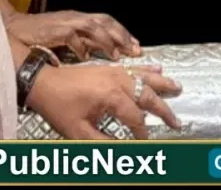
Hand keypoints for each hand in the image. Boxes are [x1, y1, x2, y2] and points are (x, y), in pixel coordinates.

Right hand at [7, 8, 140, 61]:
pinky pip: (72, 37)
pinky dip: (81, 47)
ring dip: (107, 41)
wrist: (13, 29)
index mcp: (78, 18)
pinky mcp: (55, 29)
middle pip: (105, 21)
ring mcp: (66, 21)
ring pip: (93, 26)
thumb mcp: (63, 36)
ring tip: (117, 56)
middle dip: (122, 35)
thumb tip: (95, 54)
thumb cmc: (37, 35)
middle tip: (135, 50)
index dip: (123, 32)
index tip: (136, 46)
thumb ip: (80, 42)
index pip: (107, 21)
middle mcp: (75, 17)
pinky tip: (87, 58)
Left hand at [28, 61, 181, 139]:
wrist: (43, 82)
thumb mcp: (80, 133)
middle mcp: (117, 80)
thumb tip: (125, 152)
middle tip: (176, 121)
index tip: (145, 145)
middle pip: (147, 95)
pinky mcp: (108, 67)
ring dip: (161, 85)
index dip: (142, 134)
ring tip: (177, 87)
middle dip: (163, 109)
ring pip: (144, 77)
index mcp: (112, 96)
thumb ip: (105, 144)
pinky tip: (157, 69)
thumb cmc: (59, 107)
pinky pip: (133, 67)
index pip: (136, 119)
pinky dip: (148, 70)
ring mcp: (114, 71)